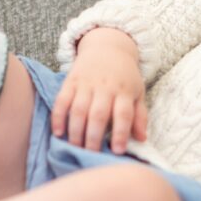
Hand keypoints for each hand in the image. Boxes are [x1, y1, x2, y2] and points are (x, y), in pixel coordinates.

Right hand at [51, 28, 148, 153]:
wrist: (107, 46)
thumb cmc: (124, 75)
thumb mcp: (137, 92)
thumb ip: (139, 115)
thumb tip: (142, 138)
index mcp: (124, 91)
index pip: (123, 114)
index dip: (120, 133)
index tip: (116, 150)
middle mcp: (105, 87)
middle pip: (98, 114)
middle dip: (93, 137)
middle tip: (90, 154)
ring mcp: (86, 83)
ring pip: (78, 109)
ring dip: (75, 131)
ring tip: (75, 147)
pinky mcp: (70, 81)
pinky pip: (62, 100)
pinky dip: (58, 117)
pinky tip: (58, 133)